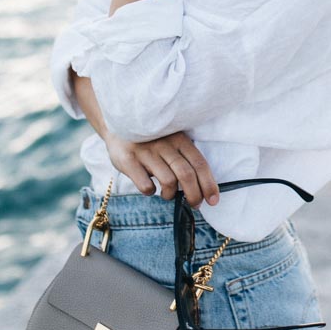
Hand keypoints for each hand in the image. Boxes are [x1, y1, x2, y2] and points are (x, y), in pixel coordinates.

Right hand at [103, 130, 219, 207]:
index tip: (213, 200)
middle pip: (186, 174)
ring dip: (171, 194)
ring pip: (168, 181)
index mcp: (179, 138)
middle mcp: (164, 143)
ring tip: (167, 194)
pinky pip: (146, 185)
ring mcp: (146, 151)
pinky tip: (150, 188)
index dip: (209, 184)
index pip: (199, 163)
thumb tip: (202, 188)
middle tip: (195, 205)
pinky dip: (151, 192)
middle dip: (194, 195)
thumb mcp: (171, 142)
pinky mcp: (128, 160)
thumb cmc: (151, 141)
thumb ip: (184, 159)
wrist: (117, 124)